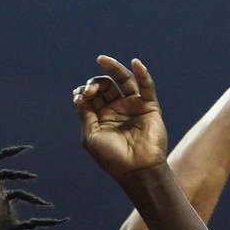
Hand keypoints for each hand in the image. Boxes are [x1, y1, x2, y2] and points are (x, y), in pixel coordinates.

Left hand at [73, 56, 167, 179]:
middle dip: (95, 84)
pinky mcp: (149, 106)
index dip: (83, 91)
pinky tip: (135, 63)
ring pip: (124, 80)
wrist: (136, 170)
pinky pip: (146, 86)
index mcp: (101, 117)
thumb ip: (86, 115)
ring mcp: (133, 106)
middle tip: (90, 91)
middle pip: (105, 85)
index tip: (80, 97)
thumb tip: (80, 95)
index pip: (91, 95)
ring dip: (113, 68)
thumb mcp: (91, 136)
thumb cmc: (112, 158)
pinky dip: (142, 73)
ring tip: (101, 59)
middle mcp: (116, 109)